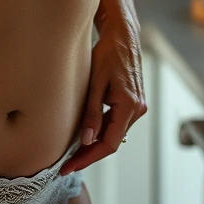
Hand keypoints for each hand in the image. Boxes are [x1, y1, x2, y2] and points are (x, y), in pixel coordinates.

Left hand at [59, 19, 145, 175]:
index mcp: (129, 106)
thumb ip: (92, 113)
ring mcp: (137, 107)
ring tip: (72, 152)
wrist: (123, 36)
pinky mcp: (133, 103)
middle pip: (111, 142)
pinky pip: (116, 123)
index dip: (88, 158)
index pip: (108, 144)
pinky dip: (101, 131)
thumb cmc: (109, 52)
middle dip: (89, 154)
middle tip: (66, 165)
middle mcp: (137, 110)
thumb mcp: (96, 82)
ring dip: (95, 144)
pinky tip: (86, 134)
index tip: (69, 167)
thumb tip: (86, 140)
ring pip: (114, 133)